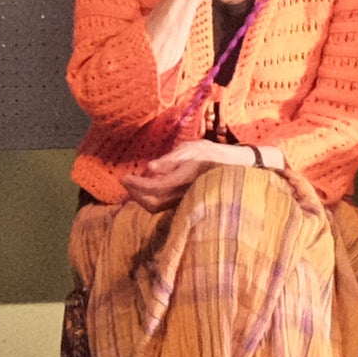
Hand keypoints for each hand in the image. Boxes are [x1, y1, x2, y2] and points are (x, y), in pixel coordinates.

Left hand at [117, 140, 262, 209]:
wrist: (233, 167)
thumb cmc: (211, 153)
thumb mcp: (191, 148)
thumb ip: (170, 159)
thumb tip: (149, 167)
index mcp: (184, 179)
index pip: (154, 187)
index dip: (136, 185)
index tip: (124, 177)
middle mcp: (183, 194)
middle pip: (152, 202)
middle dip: (135, 193)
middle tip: (125, 180)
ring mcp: (184, 201)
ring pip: (156, 207)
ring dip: (141, 198)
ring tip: (133, 185)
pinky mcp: (183, 203)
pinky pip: (162, 206)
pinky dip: (150, 199)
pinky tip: (147, 188)